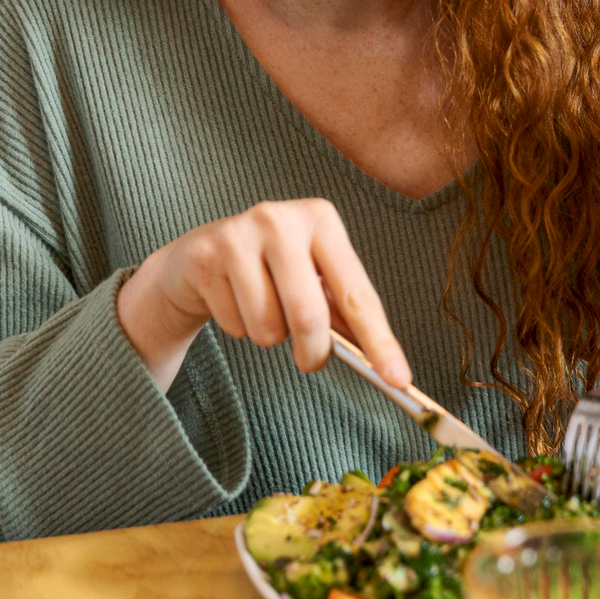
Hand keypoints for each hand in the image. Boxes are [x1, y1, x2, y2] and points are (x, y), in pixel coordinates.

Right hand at [116, 199, 409, 392]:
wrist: (200, 256)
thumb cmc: (271, 270)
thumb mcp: (313, 278)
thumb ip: (344, 312)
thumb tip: (383, 362)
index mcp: (321, 219)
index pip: (357, 293)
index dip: (380, 341)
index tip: (399, 379)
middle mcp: (281, 219)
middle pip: (309, 314)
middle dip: (313, 352)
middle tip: (310, 360)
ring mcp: (239, 234)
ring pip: (267, 326)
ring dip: (269, 336)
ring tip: (262, 311)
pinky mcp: (206, 256)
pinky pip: (234, 324)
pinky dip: (238, 328)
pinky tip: (232, 301)